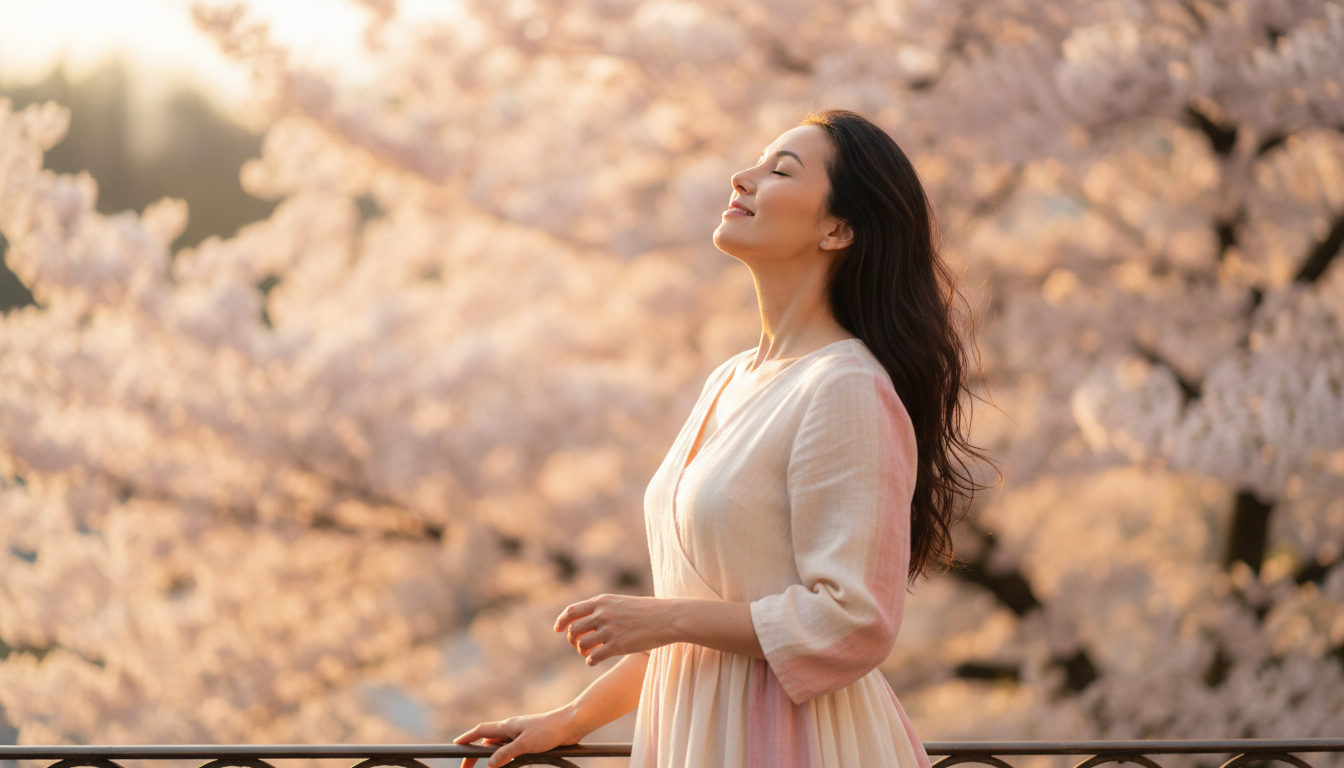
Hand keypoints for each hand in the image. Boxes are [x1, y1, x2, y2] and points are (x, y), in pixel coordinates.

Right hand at [453, 708, 580, 767]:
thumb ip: (506, 754)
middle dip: (476, 753)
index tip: (455, 745)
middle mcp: (511, 729)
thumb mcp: (525, 744)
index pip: (481, 731)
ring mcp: (521, 734)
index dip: (467, 738)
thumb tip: (488, 764)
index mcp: (507, 726)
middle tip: (467, 767)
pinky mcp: (531, 740)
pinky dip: (506, 757)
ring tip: (483, 767)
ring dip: (491, 756)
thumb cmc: (548, 730)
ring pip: (500, 746)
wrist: (571, 724)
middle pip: (487, 741)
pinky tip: (508, 764)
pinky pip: (512, 750)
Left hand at [554, 594, 675, 664]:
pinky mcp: (617, 646)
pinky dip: (590, 661)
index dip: (561, 621)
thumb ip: (604, 608)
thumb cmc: (649, 610)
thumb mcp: (622, 602)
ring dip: (582, 651)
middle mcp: (602, 614)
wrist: (669, 618)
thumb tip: (588, 618)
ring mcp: (609, 630)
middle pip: (573, 629)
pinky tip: (594, 661)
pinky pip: (593, 657)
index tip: (557, 629)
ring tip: (589, 654)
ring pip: (581, 644)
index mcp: (602, 601)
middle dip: (571, 640)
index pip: (572, 611)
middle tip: (578, 645)